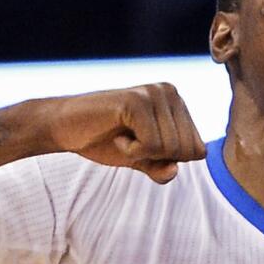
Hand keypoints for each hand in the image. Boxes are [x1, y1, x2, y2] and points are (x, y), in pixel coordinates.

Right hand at [43, 83, 206, 183]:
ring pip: (171, 148)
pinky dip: (131, 151)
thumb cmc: (105, 141)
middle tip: (131, 141)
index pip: (198, 150)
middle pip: (188, 151)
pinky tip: (116, 135)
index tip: (143, 146)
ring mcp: (154, 93)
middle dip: (158, 157)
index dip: (170, 160)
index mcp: (178, 104)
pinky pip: (151, 145)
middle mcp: (170, 92)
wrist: (65, 128)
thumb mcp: (142, 160)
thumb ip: (163, 168)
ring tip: (122, 136)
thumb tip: (174, 170)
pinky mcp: (136, 100)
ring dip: (142, 153)